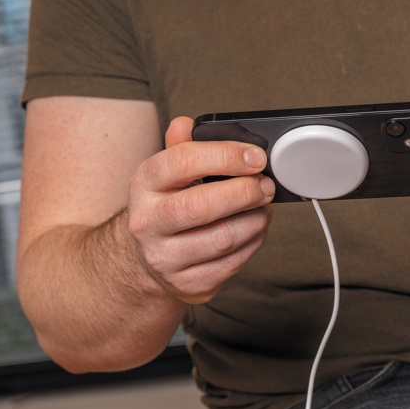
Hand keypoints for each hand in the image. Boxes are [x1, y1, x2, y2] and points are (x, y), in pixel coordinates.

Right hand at [127, 116, 274, 303]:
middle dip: (245, 192)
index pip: (183, 162)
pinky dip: (253, 245)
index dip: (226, 156)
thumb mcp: (165, 174)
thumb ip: (180, 148)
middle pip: (202, 205)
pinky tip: (255, 231)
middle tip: (265, 186)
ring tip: (263, 208)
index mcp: (143, 185)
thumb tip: (187, 124)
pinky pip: (231, 264)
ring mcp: (165, 259)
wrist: (149, 259)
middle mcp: (148, 223)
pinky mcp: (187, 284)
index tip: (256, 157)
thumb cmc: (166, 208)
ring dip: (255, 220)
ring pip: (222, 238)